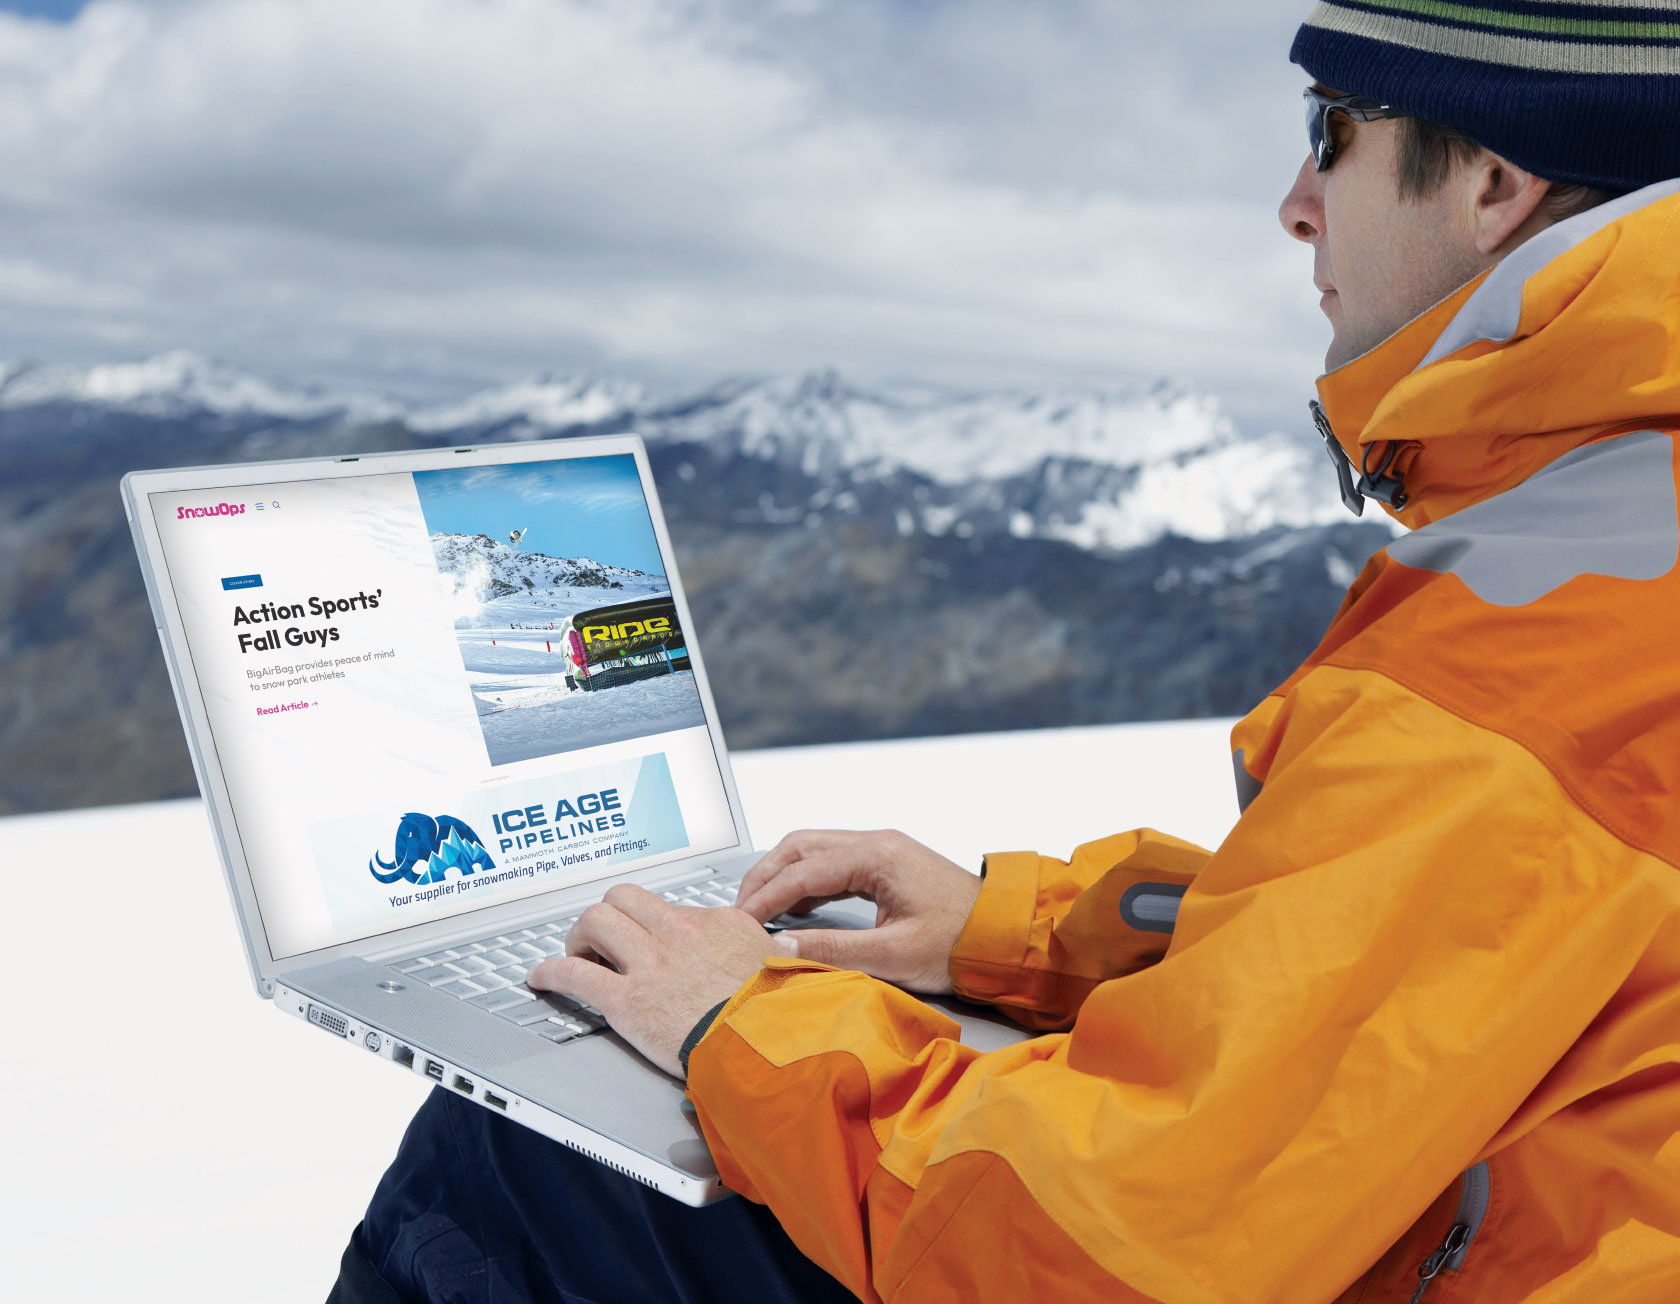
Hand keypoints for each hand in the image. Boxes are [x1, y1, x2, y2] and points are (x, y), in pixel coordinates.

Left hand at [527, 884, 789, 1078]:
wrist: (768, 1047)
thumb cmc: (777, 1013)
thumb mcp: (781, 965)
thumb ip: (768, 951)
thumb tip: (779, 945)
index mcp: (716, 923)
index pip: (668, 906)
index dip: (649, 923)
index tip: (645, 937)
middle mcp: (678, 933)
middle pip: (622, 898)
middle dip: (607, 916)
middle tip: (601, 938)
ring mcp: (650, 964)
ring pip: (595, 920)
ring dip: (579, 937)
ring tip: (577, 954)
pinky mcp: (627, 1000)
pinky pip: (574, 974)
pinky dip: (550, 972)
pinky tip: (540, 977)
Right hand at [734, 829, 982, 993]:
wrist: (1007, 936)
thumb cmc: (963, 942)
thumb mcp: (893, 954)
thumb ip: (832, 950)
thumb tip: (780, 947)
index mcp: (878, 855)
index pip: (802, 871)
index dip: (765, 897)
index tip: (739, 922)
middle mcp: (878, 843)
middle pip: (801, 847)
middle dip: (765, 876)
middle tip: (740, 910)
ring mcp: (883, 851)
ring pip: (815, 851)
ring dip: (783, 876)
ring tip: (759, 910)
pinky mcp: (889, 866)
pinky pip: (834, 863)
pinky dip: (806, 882)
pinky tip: (795, 908)